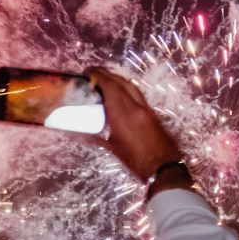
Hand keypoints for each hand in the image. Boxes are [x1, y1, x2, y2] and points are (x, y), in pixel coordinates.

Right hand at [86, 68, 185, 185]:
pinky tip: (119, 92)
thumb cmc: (136, 161)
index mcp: (123, 115)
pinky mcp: (152, 113)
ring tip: (105, 78)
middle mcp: (136, 107)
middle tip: (93, 72)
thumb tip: (74, 133)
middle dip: (107, 74)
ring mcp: (146, 109)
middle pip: (121, 82)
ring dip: (118, 79)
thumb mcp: (112, 149)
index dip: (98, 76)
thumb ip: (94, 137)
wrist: (164, 168)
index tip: (87, 72)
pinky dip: (126, 88)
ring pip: (131, 86)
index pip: (110, 87)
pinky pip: (137, 94)